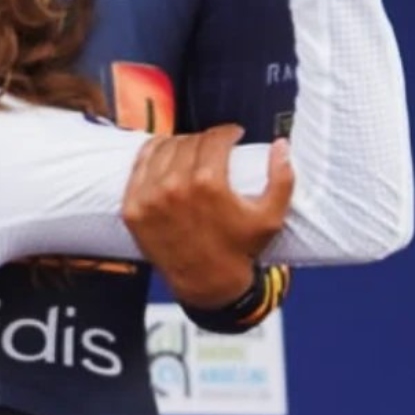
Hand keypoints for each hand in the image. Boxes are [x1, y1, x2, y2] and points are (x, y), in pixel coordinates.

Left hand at [124, 124, 292, 305]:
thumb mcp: (271, 217)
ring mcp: (148, 197)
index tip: (233, 135)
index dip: (227, 132)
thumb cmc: (240, 249)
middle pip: (188, 142)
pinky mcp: (132, 208)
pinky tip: (163, 154)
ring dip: (179, 144)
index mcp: (208, 184)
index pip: (214, 139)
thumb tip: (281, 144)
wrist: (206, 282)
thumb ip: (282, 178)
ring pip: (162, 149)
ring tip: (190, 149)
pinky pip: (138, 166)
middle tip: (213, 146)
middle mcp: (174, 187)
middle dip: (205, 139)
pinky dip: (151, 155)